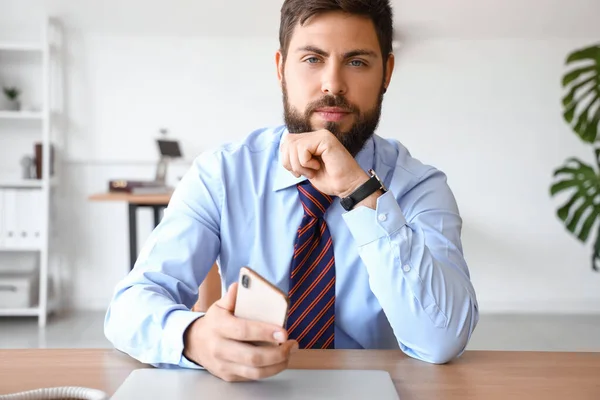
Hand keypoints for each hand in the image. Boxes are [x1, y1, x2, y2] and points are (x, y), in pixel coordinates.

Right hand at [183, 283, 297, 381]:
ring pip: (255, 372)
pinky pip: (253, 377)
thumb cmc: (214, 323)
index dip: (265, 332)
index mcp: (219, 326)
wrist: (195, 343)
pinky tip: (279, 360)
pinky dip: (270, 370)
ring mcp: (224, 365)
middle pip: (252, 357)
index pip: (243, 331)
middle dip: (277, 353)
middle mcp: (220, 348)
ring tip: (289, 353)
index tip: (283, 332)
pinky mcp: (229, 376)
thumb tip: (241, 285)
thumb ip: (232, 297)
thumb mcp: (219, 306)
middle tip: (291, 344)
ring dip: (277, 364)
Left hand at [280, 129, 368, 197]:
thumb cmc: (330, 179)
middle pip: (287, 141)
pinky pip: (303, 148)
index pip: (287, 142)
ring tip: (313, 171)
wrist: (348, 186)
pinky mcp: (325, 139)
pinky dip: (306, 163)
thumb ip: (296, 156)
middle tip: (304, 173)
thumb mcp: (306, 168)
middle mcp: (316, 134)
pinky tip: (318, 166)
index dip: (287, 159)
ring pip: (293, 145)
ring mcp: (321, 135)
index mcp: (311, 140)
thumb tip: (283, 148)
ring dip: (299, 164)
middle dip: (290, 162)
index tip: (298, 172)